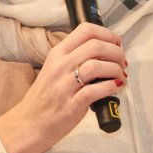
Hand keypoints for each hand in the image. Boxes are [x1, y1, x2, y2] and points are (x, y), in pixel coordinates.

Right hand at [0, 22, 126, 152]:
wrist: (30, 123)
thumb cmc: (45, 97)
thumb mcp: (54, 68)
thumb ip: (74, 57)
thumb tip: (104, 50)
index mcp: (57, 54)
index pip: (86, 30)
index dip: (107, 34)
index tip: (116, 43)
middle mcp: (60, 66)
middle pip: (96, 45)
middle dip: (116, 52)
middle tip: (122, 62)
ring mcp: (64, 86)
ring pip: (97, 65)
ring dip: (116, 69)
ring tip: (120, 76)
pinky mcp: (72, 105)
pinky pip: (96, 90)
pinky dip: (111, 86)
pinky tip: (115, 87)